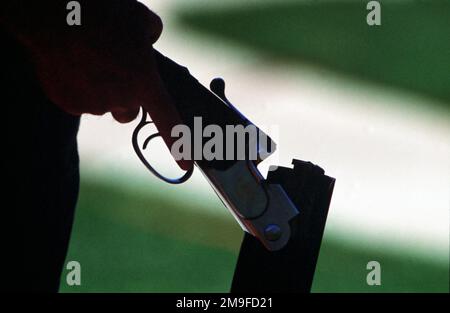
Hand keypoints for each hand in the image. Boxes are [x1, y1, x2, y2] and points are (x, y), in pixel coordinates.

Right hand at [2, 0, 191, 169]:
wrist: (55, 16)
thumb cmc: (103, 14)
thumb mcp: (141, 19)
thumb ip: (152, 35)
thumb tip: (149, 40)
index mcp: (145, 84)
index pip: (168, 122)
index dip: (178, 146)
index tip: (186, 166)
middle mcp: (121, 101)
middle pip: (130, 112)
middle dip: (126, 98)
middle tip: (117, 72)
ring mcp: (93, 105)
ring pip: (104, 105)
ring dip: (102, 90)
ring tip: (92, 61)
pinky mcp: (69, 104)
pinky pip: (80, 102)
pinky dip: (79, 89)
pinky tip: (74, 65)